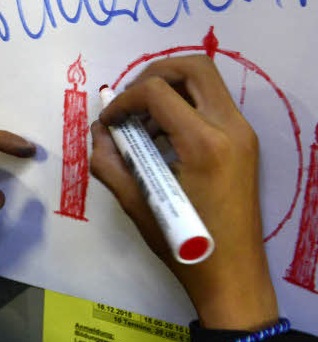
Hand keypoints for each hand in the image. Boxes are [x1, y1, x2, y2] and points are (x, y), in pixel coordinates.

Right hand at [90, 55, 277, 330]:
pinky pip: (212, 104)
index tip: (108, 121)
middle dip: (153, 74)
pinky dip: (184, 106)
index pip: (157, 91)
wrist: (231, 275)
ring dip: (169, 91)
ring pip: (206, 82)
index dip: (123, 99)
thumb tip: (98, 130)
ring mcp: (242, 134)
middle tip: (129, 100)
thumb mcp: (135, 203)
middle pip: (194, 67)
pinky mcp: (243, 143)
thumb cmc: (182, 244)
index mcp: (204, 143)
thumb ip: (109, 161)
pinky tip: (162, 139)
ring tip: (142, 126)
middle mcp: (230, 128)